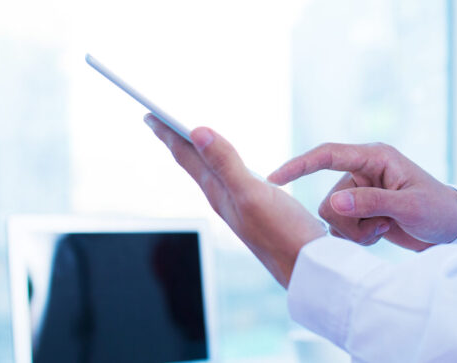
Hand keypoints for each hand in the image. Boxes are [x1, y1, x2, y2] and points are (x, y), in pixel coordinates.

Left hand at [144, 114, 324, 287]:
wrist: (309, 270)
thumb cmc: (285, 235)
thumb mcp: (253, 194)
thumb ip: (226, 163)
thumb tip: (197, 131)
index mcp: (218, 192)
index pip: (186, 155)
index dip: (166, 133)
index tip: (148, 114)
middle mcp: (224, 199)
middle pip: (193, 163)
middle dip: (175, 141)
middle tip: (157, 123)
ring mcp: (240, 207)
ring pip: (210, 173)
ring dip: (197, 154)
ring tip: (189, 141)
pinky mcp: (257, 212)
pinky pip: (230, 182)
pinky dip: (222, 167)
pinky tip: (231, 170)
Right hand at [268, 143, 456, 250]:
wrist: (454, 228)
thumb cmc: (438, 210)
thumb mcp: (409, 207)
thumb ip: (371, 202)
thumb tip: (332, 203)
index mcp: (375, 157)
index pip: (328, 155)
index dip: (298, 165)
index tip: (273, 178)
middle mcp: (364, 171)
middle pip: (329, 199)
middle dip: (351, 222)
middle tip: (383, 225)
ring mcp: (361, 191)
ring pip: (333, 217)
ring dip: (358, 231)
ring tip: (386, 228)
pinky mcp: (361, 209)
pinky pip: (342, 227)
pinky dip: (360, 236)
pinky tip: (383, 232)